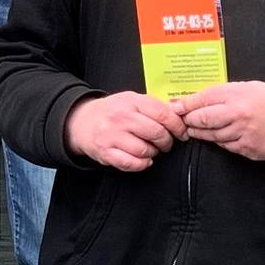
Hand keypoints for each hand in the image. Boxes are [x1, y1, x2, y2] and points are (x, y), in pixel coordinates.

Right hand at [67, 92, 187, 171]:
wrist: (82, 121)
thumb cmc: (113, 112)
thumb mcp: (132, 101)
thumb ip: (154, 107)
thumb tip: (180, 115)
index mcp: (131, 101)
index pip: (162, 113)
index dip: (177, 126)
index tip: (182, 133)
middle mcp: (121, 117)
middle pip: (156, 133)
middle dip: (166, 142)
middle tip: (166, 144)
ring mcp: (111, 135)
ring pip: (144, 150)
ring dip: (153, 153)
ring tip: (151, 150)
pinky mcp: (105, 152)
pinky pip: (131, 163)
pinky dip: (141, 164)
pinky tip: (142, 159)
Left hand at [176, 82, 264, 161]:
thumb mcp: (246, 88)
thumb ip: (220, 93)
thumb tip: (193, 100)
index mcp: (237, 95)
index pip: (202, 100)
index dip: (185, 105)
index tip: (175, 108)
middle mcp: (239, 114)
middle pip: (202, 120)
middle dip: (190, 121)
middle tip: (184, 122)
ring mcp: (244, 134)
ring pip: (212, 136)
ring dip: (203, 133)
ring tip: (198, 130)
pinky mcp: (249, 149)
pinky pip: (227, 147)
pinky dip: (221, 142)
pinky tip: (222, 136)